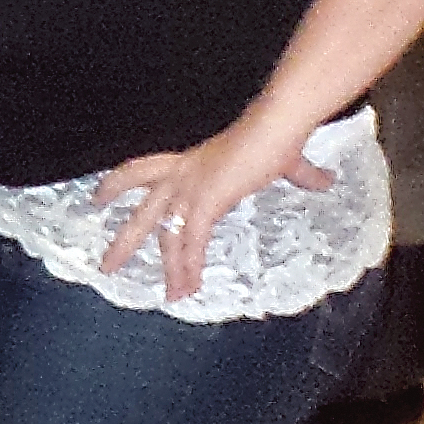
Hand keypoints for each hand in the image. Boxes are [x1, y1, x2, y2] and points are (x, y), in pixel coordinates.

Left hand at [94, 111, 336, 303]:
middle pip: (142, 211)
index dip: (118, 184)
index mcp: (189, 162)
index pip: (141, 171)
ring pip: (167, 236)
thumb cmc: (275, 137)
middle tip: (105, 264)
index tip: (97, 197)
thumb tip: (326, 181)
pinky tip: (189, 287)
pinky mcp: (204, 202)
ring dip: (170, 269)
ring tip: (168, 296)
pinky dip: (190, 266)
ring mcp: (189, 189)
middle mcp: (181, 175)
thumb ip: (301, 174)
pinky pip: (191, 242)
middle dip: (124, 241)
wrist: (277, 126)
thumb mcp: (281, 161)